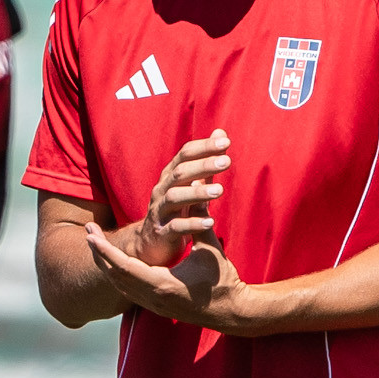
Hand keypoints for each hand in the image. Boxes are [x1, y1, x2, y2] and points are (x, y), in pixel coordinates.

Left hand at [81, 222, 258, 332]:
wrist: (232, 312)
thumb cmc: (223, 281)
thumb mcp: (210, 249)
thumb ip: (199, 219)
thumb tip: (197, 186)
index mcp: (162, 285)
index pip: (124, 267)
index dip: (105, 250)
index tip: (91, 235)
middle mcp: (152, 298)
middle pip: (114, 276)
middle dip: (99, 253)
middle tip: (88, 232)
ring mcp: (152, 305)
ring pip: (118, 285)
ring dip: (105, 264)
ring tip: (96, 244)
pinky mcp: (155, 307)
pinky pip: (127, 291)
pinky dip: (117, 275)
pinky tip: (113, 262)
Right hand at [124, 134, 233, 264]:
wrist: (151, 243)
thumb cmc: (175, 210)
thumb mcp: (188, 185)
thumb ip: (205, 162)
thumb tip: (221, 133)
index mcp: (170, 176)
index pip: (185, 155)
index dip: (204, 147)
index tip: (226, 142)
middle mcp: (162, 190)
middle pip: (180, 173)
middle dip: (203, 166)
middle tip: (226, 161)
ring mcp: (160, 211)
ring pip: (175, 197)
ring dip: (197, 193)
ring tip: (220, 191)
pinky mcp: (161, 233)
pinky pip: (176, 227)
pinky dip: (192, 224)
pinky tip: (210, 222)